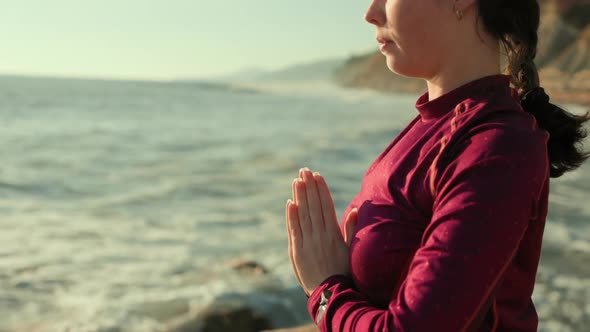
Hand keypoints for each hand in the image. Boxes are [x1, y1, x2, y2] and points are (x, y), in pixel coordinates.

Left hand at [285, 167, 358, 295]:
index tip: (318, 176)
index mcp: (334, 234)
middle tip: (305, 171)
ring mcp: (308, 243)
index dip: (322, 190)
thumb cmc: (344, 273)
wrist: (331, 295)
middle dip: (309, 187)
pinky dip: (291, 216)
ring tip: (297, 181)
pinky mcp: (297, 251)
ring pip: (302, 215)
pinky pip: (294, 230)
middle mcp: (320, 236)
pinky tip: (290, 203)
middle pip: (313, 206)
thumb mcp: (351, 250)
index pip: (326, 206)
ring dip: (299, 196)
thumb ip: (351, 229)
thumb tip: (354, 210)